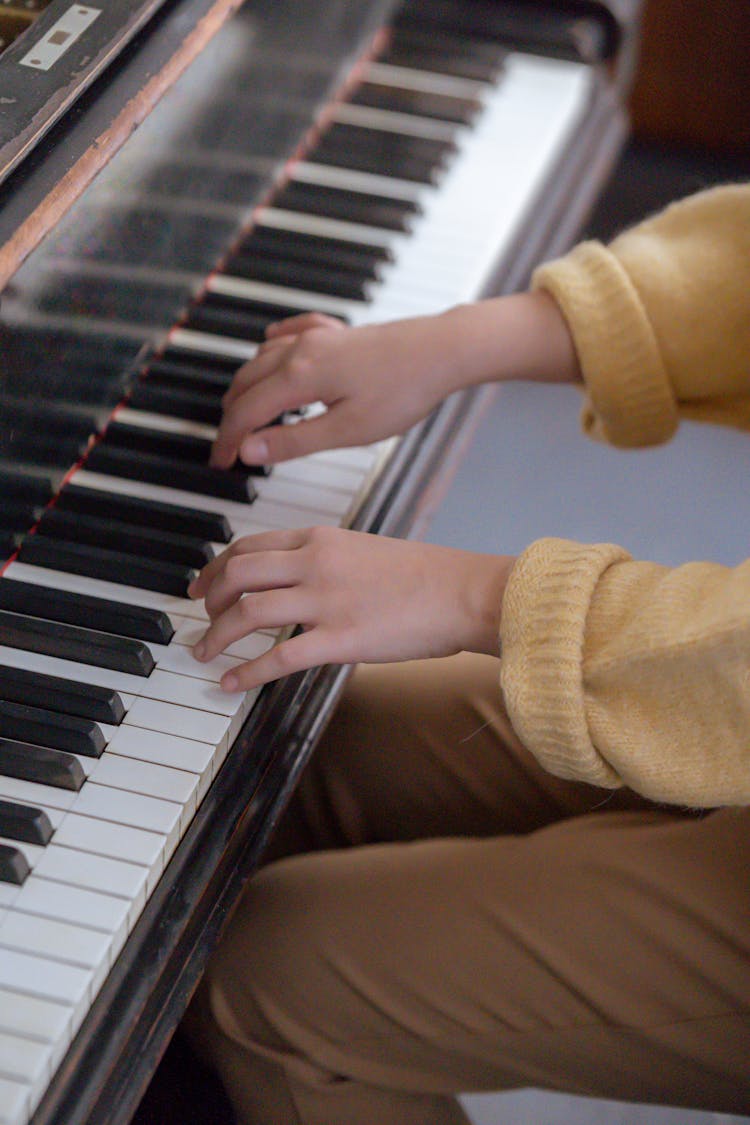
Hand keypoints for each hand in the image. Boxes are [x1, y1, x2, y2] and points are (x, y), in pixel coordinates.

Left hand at [189, 525, 514, 691]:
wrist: (464, 592)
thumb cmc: (426, 575)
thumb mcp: (366, 551)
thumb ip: (328, 561)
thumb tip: (300, 580)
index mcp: (321, 539)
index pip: (250, 546)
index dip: (216, 567)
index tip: (201, 585)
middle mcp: (315, 563)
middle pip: (238, 573)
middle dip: (208, 598)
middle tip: (198, 619)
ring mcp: (325, 600)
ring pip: (248, 612)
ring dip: (217, 636)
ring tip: (205, 653)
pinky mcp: (340, 639)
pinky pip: (278, 656)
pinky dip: (247, 672)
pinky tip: (230, 684)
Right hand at [209, 311, 465, 468]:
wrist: (443, 351)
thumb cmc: (403, 390)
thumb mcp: (347, 431)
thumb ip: (294, 441)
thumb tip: (250, 449)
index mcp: (299, 375)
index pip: (246, 412)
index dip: (228, 440)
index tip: (221, 463)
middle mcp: (301, 349)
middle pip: (246, 383)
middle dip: (232, 418)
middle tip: (230, 448)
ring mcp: (319, 337)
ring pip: (263, 359)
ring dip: (247, 387)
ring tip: (245, 414)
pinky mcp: (338, 333)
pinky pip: (291, 333)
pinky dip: (271, 347)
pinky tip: (270, 344)